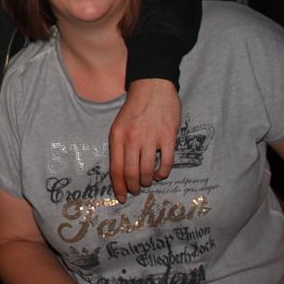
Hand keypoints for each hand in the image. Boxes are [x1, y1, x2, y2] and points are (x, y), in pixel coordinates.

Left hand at [109, 78, 179, 202]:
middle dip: (133, 186)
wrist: (152, 87)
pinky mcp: (168, 136)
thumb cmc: (134, 109)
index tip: (122, 197)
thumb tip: (120, 172)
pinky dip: (163, 172)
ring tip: (148, 182)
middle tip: (136, 190)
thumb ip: (119, 146)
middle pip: (131, 173)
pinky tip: (160, 174)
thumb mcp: (119, 125)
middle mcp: (132, 139)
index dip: (119, 186)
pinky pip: (166, 162)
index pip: (116, 169)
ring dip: (147, 181)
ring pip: (148, 170)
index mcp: (118, 137)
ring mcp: (151, 137)